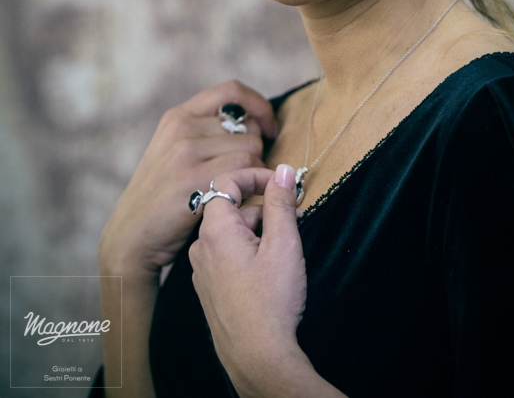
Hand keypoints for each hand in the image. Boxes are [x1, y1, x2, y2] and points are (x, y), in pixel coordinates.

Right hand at [99, 81, 277, 280]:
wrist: (131, 235)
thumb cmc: (163, 197)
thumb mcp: (173, 151)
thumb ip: (205, 132)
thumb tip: (256, 123)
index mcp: (178, 116)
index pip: (231, 90)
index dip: (259, 106)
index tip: (269, 128)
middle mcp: (182, 128)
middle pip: (249, 128)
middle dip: (256, 152)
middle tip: (244, 177)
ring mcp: (187, 152)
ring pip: (252, 150)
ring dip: (255, 173)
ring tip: (237, 191)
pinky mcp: (195, 180)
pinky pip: (246, 172)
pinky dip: (251, 187)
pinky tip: (237, 202)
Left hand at [189, 165, 306, 384]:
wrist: (257, 359)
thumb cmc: (271, 302)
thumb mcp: (284, 244)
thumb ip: (282, 202)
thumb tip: (285, 171)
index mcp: (215, 231)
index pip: (228, 182)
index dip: (257, 176)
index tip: (282, 184)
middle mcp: (202, 248)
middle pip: (231, 209)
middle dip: (264, 207)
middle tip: (295, 216)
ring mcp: (203, 270)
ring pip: (231, 233)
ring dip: (259, 229)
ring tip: (287, 245)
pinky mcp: (209, 288)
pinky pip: (227, 255)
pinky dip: (249, 249)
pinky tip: (270, 267)